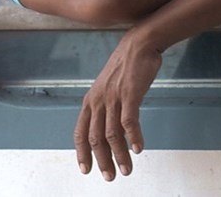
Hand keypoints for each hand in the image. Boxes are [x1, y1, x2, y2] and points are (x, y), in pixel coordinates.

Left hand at [74, 28, 161, 180]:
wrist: (139, 44)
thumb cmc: (127, 65)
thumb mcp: (109, 86)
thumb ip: (106, 104)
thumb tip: (109, 123)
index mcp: (91, 100)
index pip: (80, 132)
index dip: (82, 153)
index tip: (86, 170)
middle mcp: (99, 101)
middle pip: (96, 138)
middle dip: (102, 161)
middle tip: (110, 176)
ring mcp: (113, 98)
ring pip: (112, 134)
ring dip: (120, 155)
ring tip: (127, 169)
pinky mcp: (130, 94)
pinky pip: (129, 122)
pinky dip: (134, 137)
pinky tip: (139, 149)